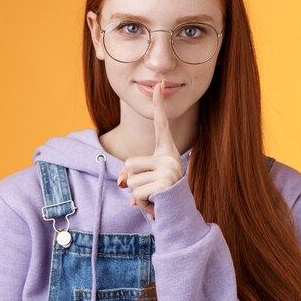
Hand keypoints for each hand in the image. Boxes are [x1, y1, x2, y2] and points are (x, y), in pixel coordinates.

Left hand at [117, 80, 184, 219]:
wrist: (179, 217)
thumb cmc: (159, 196)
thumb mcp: (142, 181)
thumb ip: (129, 176)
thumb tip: (121, 183)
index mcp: (166, 152)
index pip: (162, 124)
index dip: (159, 104)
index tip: (158, 83)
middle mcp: (170, 157)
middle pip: (129, 163)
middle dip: (132, 181)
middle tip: (150, 189)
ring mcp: (169, 170)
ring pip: (130, 180)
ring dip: (136, 194)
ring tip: (152, 197)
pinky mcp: (164, 184)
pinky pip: (135, 192)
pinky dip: (140, 203)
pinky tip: (154, 205)